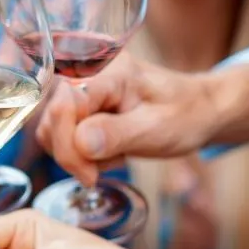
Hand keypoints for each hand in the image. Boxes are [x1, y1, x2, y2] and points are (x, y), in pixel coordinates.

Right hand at [35, 53, 215, 185]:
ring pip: (51, 128)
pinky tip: (105, 150)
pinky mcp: (79, 102)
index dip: (69, 146)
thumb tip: (80, 142)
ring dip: (75, 153)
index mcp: (108, 73)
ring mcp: (81, 87)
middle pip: (53, 119)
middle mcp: (87, 73)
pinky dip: (77, 150)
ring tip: (112, 155)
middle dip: (72, 153)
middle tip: (100, 170)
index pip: (65, 108)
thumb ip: (116, 134)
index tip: (90, 176)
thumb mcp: (156, 129)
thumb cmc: (184, 115)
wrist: (197, 109)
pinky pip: (60, 131)